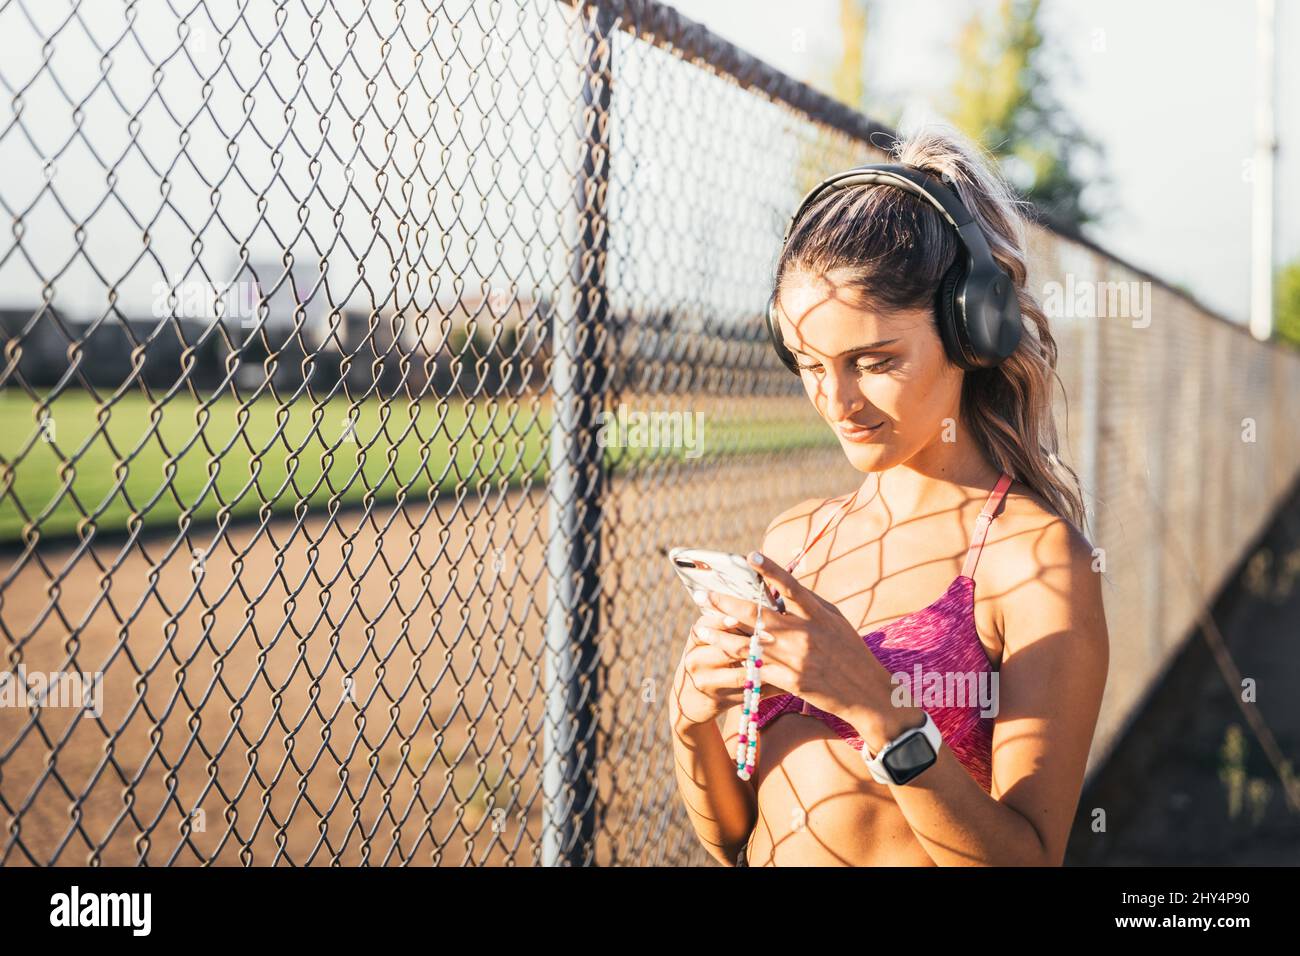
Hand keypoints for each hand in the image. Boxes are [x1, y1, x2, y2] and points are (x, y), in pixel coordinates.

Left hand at [691, 552, 888, 728]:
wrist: (866, 693)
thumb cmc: (851, 653)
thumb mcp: (836, 621)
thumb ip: (810, 604)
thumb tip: (783, 585)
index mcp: (818, 616)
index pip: (791, 587)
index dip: (770, 570)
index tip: (750, 556)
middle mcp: (804, 634)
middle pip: (757, 615)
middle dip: (725, 603)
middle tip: (703, 596)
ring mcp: (794, 659)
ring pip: (747, 643)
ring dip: (720, 633)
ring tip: (700, 626)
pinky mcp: (788, 680)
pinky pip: (756, 667)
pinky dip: (736, 659)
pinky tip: (719, 653)